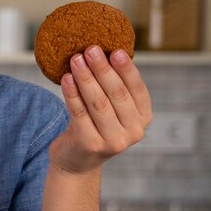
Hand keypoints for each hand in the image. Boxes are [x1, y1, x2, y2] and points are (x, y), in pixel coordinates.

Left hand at [49, 45, 152, 174]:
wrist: (77, 161)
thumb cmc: (95, 126)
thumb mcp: (112, 109)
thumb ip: (113, 88)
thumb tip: (102, 52)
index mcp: (144, 118)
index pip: (137, 89)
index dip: (126, 69)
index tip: (114, 50)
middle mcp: (134, 131)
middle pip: (116, 94)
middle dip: (102, 69)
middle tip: (90, 49)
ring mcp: (113, 141)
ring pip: (98, 103)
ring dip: (85, 78)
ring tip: (76, 60)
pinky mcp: (90, 145)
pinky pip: (79, 113)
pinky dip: (72, 94)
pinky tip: (66, 79)